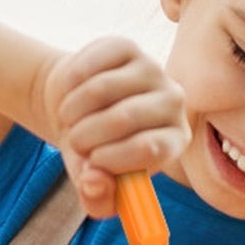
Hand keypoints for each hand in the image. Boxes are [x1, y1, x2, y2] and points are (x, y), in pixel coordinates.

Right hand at [40, 37, 188, 217]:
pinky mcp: (127, 47)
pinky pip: (89, 64)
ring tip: (71, 120)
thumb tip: (96, 181)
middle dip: (86, 136)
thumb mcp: (95, 183)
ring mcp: (152, 70)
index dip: (112, 159)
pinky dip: (68, 83)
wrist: (75, 108)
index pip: (151, 147)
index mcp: (175, 140)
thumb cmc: (93, 151)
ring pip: (101, 89)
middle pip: (124, 118)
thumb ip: (98, 198)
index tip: (92, 163)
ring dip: (72, 111)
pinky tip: (71, 93)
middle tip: (76, 141)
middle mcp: (174, 101)